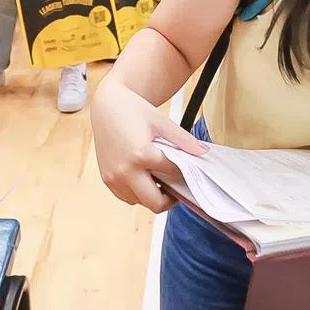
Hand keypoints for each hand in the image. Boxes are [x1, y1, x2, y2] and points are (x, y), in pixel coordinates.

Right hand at [91, 75, 208, 212]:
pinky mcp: (107, 179)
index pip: (171, 174)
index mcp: (141, 155)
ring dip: (153, 196)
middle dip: (170, 199)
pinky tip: (146, 178)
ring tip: (161, 179)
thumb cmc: (133, 110)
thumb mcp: (162, 122)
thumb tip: (203, 153)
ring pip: (140, 202)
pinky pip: (127, 197)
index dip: (183, 172)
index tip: (188, 168)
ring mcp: (113, 178)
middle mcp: (125, 171)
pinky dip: (138, 193)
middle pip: (155, 203)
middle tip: (177, 188)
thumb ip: (184, 140)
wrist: (106, 106)